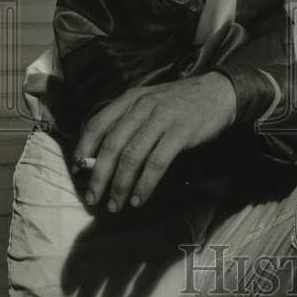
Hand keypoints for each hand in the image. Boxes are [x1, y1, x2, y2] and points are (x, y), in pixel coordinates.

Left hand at [73, 72, 236, 212]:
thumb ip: (128, 121)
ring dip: (120, 185)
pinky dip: (145, 184)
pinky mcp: (180, 133)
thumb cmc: (181, 102)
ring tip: (116, 204)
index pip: (97, 123)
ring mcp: (162, 119)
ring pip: (132, 156)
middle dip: (99, 176)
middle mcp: (142, 107)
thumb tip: (102, 154)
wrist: (219, 93)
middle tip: (93, 198)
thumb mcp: (150, 102)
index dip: (84, 148)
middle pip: (112, 145)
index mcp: (131, 98)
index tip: (77, 170)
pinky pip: (156, 163)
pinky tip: (140, 198)